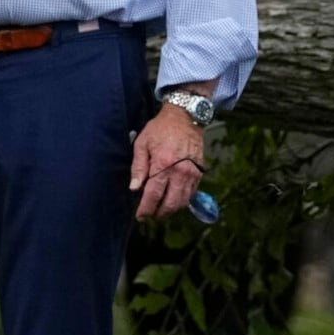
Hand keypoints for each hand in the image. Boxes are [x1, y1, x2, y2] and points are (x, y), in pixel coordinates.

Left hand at [131, 104, 204, 220]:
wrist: (185, 118)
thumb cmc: (160, 129)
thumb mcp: (142, 143)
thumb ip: (138, 167)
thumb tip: (134, 188)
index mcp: (162, 164)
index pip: (153, 195)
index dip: (146, 209)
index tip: (140, 216)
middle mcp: (179, 172)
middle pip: (170, 204)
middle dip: (159, 214)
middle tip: (149, 216)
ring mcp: (191, 174)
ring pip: (182, 202)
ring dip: (171, 210)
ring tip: (160, 211)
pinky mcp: (199, 174)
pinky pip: (191, 194)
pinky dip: (181, 201)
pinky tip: (172, 200)